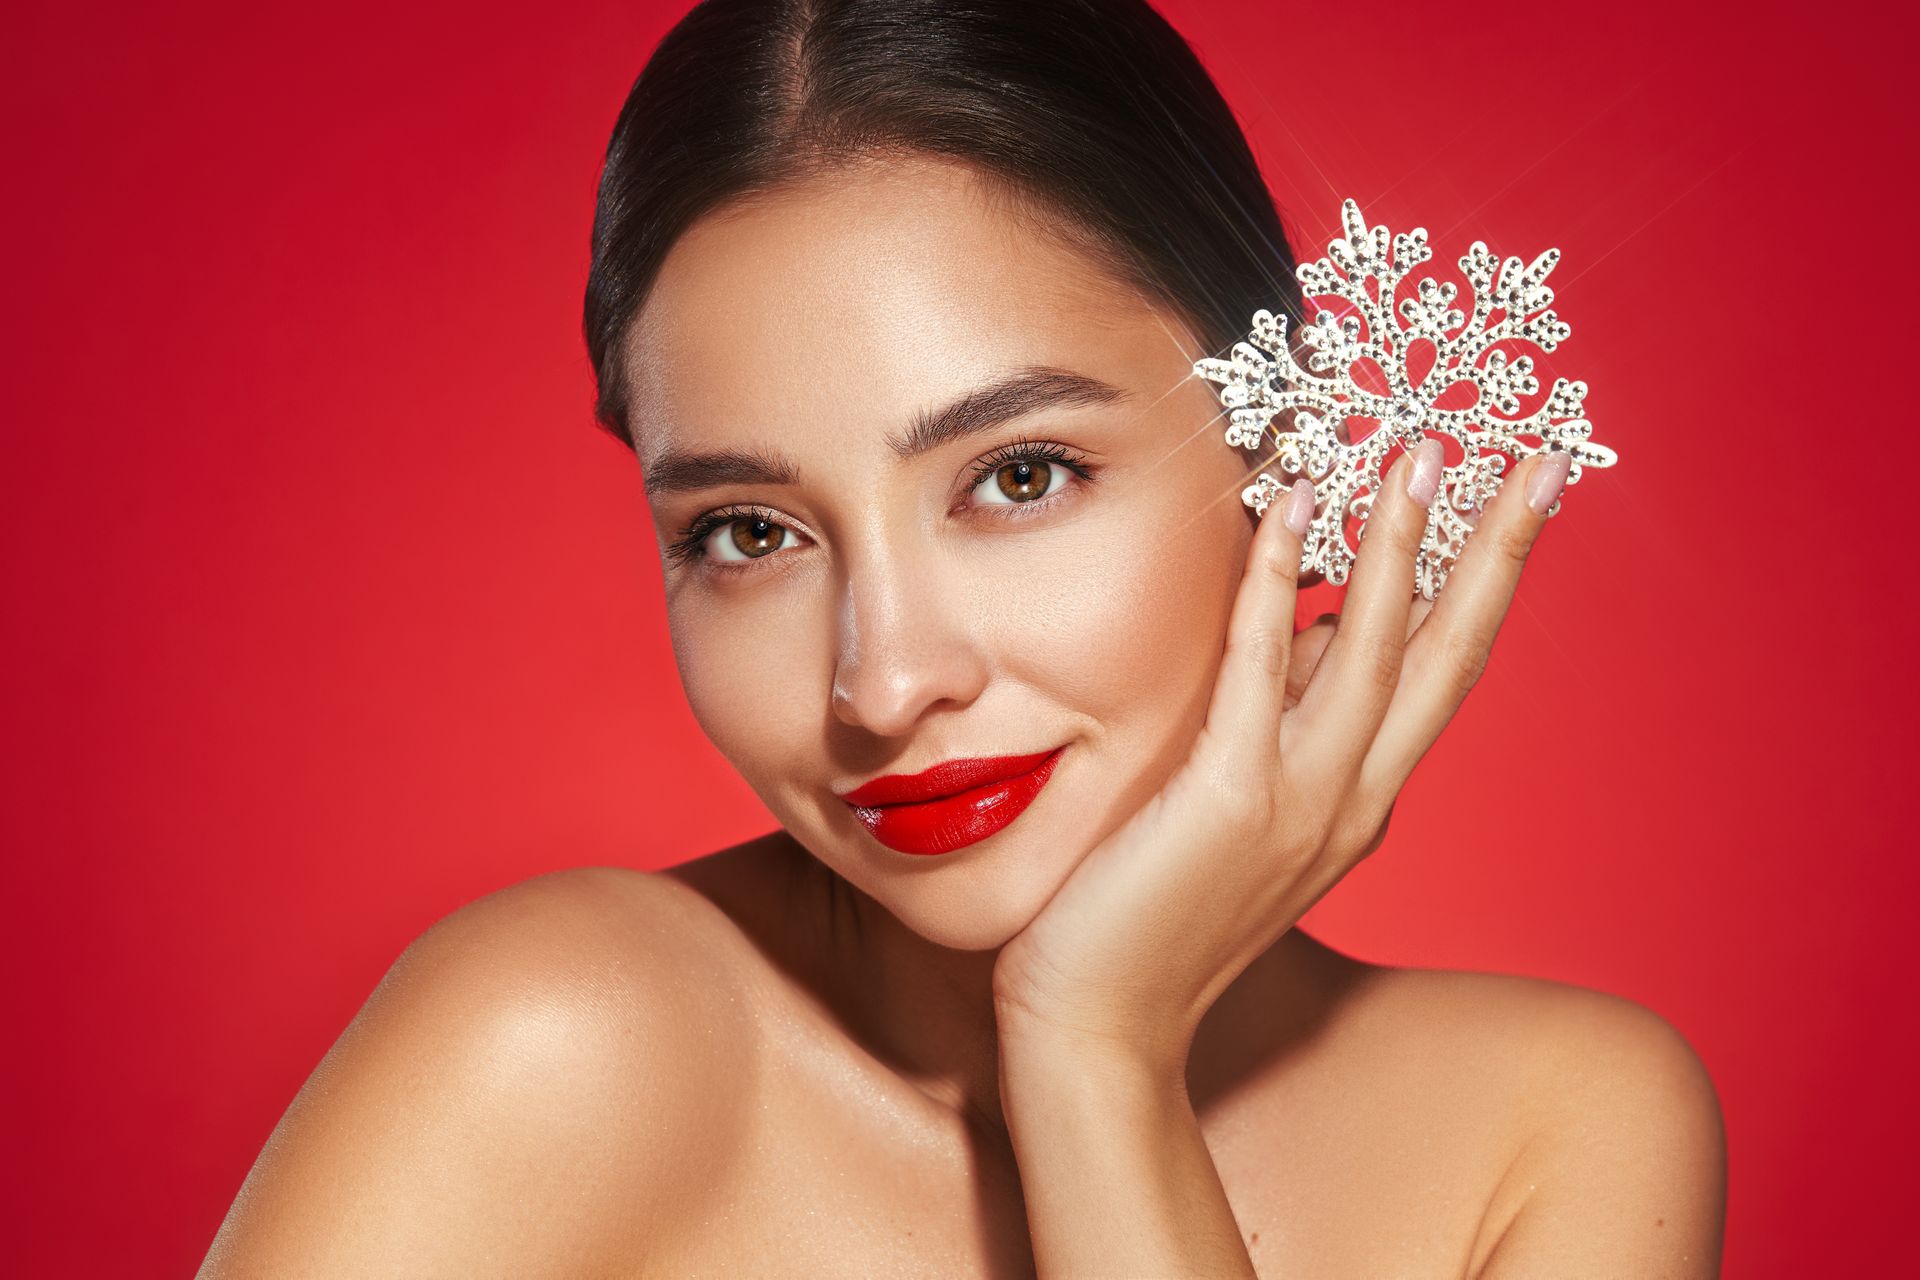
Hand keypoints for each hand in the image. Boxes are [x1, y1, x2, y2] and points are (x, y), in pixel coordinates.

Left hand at [991, 442, 1572, 1072]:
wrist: (1102, 1027)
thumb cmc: (1157, 916)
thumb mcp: (1244, 807)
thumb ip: (1282, 721)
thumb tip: (1302, 622)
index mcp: (1363, 800)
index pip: (1441, 671)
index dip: (1484, 585)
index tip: (1516, 504)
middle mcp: (1354, 798)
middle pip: (1449, 654)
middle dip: (1497, 552)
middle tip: (1539, 460)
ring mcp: (1301, 800)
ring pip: (1372, 650)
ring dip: (1401, 543)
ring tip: (1423, 451)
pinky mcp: (1232, 799)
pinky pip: (1260, 667)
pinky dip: (1278, 581)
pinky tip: (1292, 506)